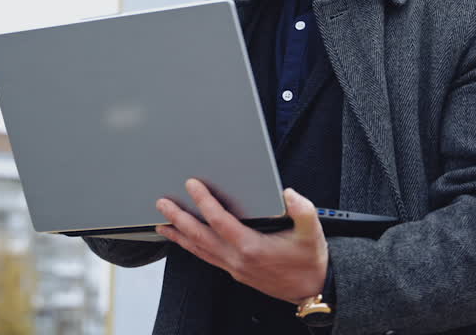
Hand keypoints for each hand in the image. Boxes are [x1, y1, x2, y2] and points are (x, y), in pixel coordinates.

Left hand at [155, 179, 327, 303]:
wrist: (313, 289)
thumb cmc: (310, 260)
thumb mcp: (312, 232)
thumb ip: (303, 210)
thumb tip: (289, 193)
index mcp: (252, 247)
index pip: (220, 221)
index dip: (204, 202)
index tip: (192, 185)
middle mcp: (238, 259)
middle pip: (200, 237)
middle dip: (178, 219)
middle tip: (162, 204)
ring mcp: (234, 268)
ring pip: (199, 251)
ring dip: (179, 236)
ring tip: (162, 224)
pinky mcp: (236, 272)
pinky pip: (207, 258)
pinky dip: (192, 248)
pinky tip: (185, 241)